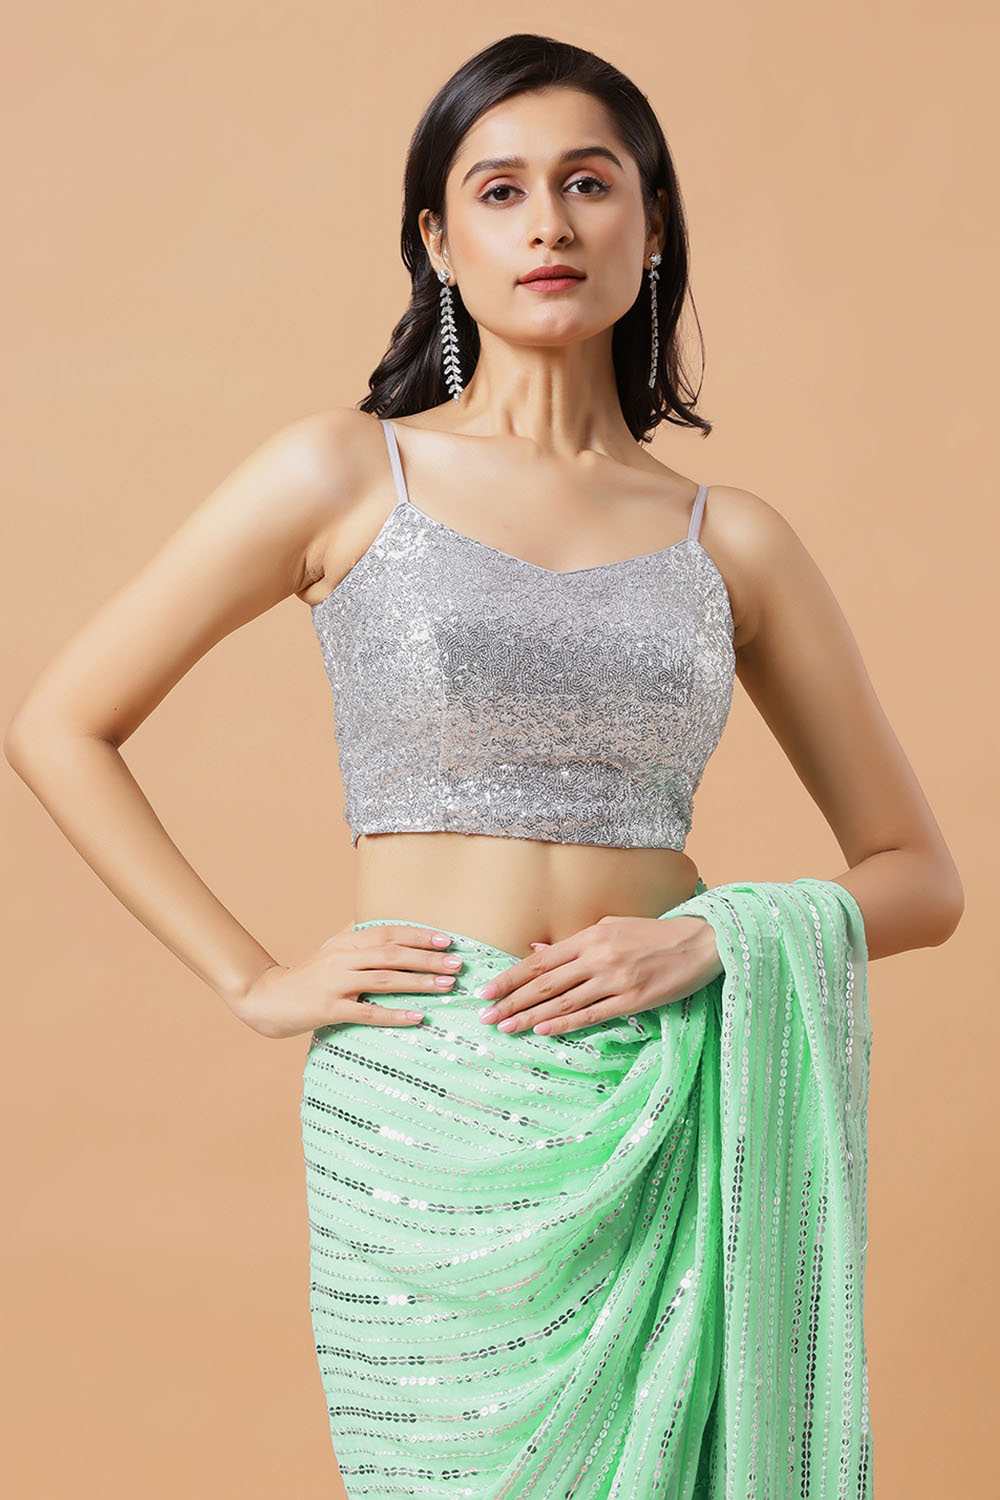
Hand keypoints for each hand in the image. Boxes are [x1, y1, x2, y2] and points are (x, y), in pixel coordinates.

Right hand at [229, 922, 465, 1039]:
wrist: (267, 998)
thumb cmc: (306, 975)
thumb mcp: (330, 949)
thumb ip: (355, 935)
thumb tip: (381, 923)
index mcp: (345, 942)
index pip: (389, 933)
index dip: (419, 936)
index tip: (446, 940)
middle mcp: (342, 958)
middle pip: (392, 954)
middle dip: (428, 958)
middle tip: (456, 964)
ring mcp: (335, 984)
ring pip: (384, 980)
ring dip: (419, 982)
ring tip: (446, 986)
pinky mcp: (329, 1009)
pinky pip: (368, 1012)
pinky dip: (395, 1014)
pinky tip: (417, 1017)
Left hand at [474, 913, 722, 1037]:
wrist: (700, 942)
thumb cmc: (654, 933)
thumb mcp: (611, 926)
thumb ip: (574, 941)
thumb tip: (536, 951)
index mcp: (590, 936)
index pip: (540, 961)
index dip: (510, 977)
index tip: (487, 991)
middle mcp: (597, 957)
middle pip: (544, 984)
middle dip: (511, 1001)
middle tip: (486, 1016)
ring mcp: (614, 980)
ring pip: (562, 1003)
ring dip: (530, 1017)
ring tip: (506, 1027)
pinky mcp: (632, 1000)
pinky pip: (591, 1015)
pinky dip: (564, 1024)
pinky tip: (542, 1031)